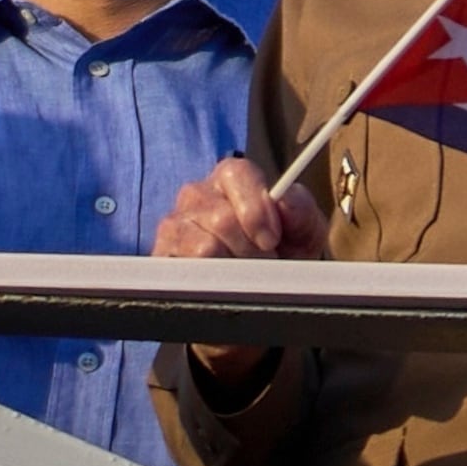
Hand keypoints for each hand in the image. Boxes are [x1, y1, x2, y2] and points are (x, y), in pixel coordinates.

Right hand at [156, 157, 326, 387]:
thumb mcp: (305, 230)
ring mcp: (175, 226)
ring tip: (244, 276)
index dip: (255, 209)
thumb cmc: (283, 252)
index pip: (236, 174)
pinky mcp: (161, 256)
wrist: (264, 290)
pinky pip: (182, 270)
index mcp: (231, 179)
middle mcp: (197, 195)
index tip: (271, 239)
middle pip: (222, 218)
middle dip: (251, 250)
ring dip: (232, 270)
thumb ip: (300, 208)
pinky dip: (210, 283)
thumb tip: (283, 201)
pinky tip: (221, 285)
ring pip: (203, 247)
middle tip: (264, 265)